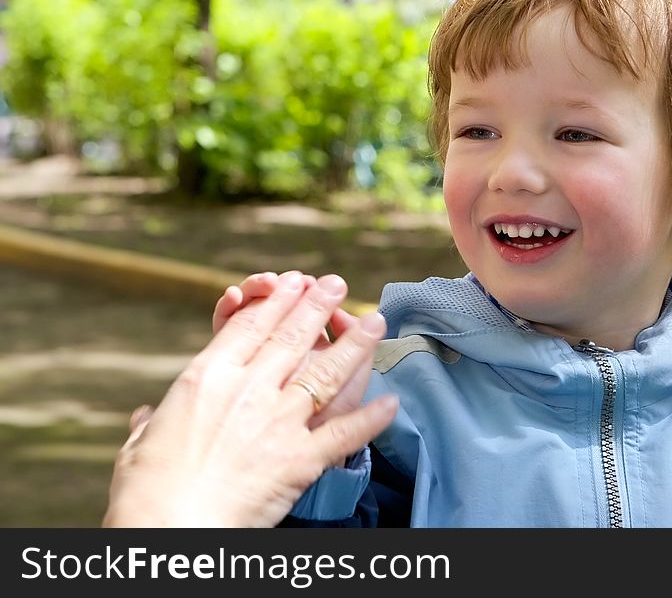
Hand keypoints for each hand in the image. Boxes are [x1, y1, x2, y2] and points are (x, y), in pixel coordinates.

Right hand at [103, 272, 397, 527]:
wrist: (167, 528)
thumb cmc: (144, 489)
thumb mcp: (139, 445)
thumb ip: (150, 424)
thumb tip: (144, 417)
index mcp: (206, 378)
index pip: (250, 326)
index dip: (277, 301)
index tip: (294, 283)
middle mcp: (247, 390)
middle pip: (291, 338)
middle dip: (318, 306)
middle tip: (336, 284)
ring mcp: (278, 422)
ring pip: (325, 372)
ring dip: (354, 345)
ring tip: (375, 320)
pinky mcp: (300, 459)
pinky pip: (345, 433)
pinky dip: (371, 418)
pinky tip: (391, 403)